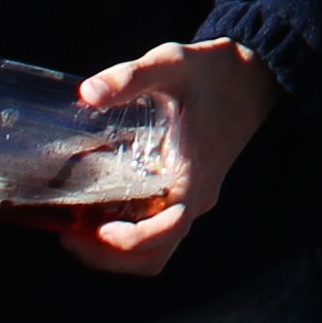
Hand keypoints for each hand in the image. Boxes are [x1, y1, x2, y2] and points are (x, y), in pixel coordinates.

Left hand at [48, 39, 278, 274]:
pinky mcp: (188, 194)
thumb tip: (87, 93)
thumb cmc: (211, 72)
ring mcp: (193, 199)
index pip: (166, 231)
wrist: (251, 76)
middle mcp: (195, 197)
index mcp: (193, 175)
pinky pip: (159, 231)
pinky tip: (100, 209)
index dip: (129, 242)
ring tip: (78, 230)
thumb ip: (131, 77)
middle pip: (155, 256)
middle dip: (109, 257)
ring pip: (157, 249)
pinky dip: (128, 234)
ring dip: (116, 252)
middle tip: (70, 237)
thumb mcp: (172, 64)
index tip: (94, 230)